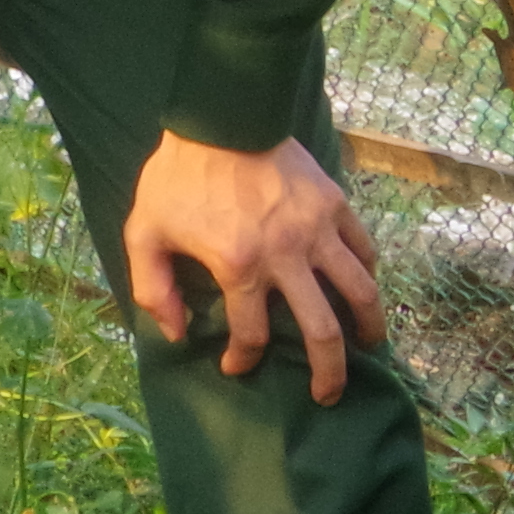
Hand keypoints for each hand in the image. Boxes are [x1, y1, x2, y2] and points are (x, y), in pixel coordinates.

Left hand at [119, 129, 384, 404]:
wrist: (220, 118)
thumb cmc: (177, 177)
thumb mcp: (144, 230)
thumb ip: (153, 286)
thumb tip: (176, 332)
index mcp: (239, 266)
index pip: (251, 334)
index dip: (243, 359)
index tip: (236, 367)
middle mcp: (287, 256)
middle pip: (322, 332)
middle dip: (329, 372)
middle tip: (328, 394)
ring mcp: (317, 231)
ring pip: (360, 292)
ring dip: (369, 327)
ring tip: (367, 346)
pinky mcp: (335, 206)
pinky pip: (364, 249)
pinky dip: (369, 274)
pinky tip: (363, 287)